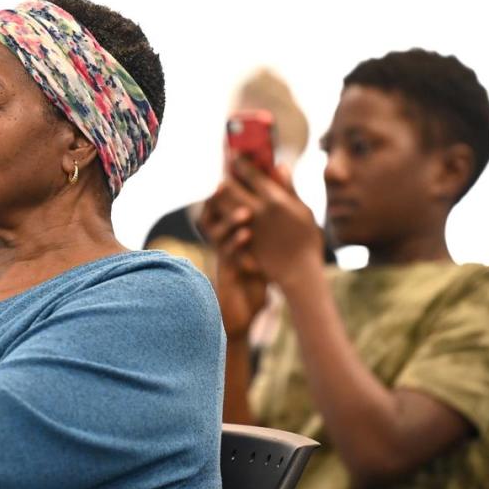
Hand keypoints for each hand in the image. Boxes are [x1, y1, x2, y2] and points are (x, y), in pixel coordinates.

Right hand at [200, 186, 267, 337]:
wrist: (244, 314)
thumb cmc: (252, 281)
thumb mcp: (259, 251)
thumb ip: (263, 228)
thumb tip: (274, 209)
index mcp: (231, 235)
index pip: (222, 207)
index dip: (224, 191)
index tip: (232, 174)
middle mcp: (222, 243)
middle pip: (214, 215)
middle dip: (220, 199)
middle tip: (226, 182)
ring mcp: (222, 257)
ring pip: (219, 234)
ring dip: (231, 222)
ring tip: (246, 213)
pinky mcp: (226, 272)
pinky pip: (228, 255)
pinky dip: (237, 244)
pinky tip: (247, 235)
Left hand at [220, 154, 323, 291]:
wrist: (298, 272)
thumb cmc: (306, 240)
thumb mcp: (303, 210)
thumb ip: (289, 188)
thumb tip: (280, 166)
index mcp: (274, 200)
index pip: (251, 174)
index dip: (240, 161)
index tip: (233, 153)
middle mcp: (257, 211)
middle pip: (230, 187)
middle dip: (225, 176)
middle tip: (223, 169)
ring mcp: (246, 227)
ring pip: (222, 204)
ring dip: (219, 193)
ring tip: (220, 187)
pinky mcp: (239, 241)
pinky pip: (223, 223)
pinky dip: (219, 212)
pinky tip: (220, 208)